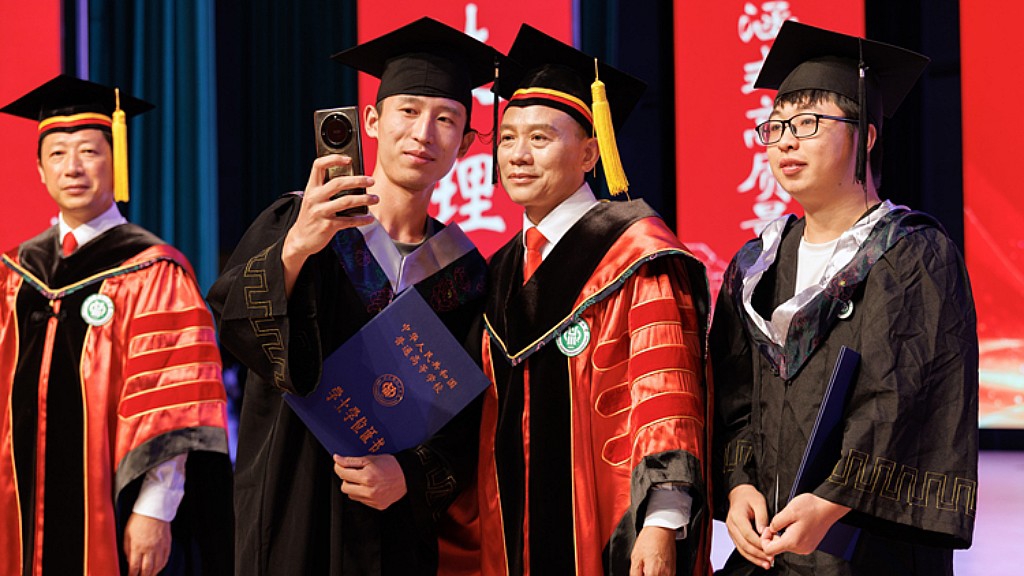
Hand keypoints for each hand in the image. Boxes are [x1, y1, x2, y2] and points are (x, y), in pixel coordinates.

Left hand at [123, 513, 171, 575]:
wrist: (154, 509)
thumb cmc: (139, 519)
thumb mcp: (127, 534)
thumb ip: (127, 549)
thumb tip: (129, 561)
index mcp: (138, 546)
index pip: (134, 567)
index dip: (131, 575)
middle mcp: (150, 548)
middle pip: (147, 570)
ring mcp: (160, 547)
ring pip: (158, 566)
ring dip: (152, 573)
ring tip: (148, 575)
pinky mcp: (167, 544)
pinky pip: (165, 559)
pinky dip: (161, 566)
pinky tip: (158, 568)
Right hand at [282, 154, 376, 294]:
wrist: (300, 239)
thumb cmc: (312, 216)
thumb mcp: (314, 199)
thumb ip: (327, 189)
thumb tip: (352, 180)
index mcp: (311, 187)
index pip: (319, 166)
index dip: (333, 159)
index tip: (349, 159)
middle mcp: (314, 197)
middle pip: (338, 183)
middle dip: (358, 180)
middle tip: (372, 180)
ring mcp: (320, 212)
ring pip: (346, 201)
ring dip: (364, 199)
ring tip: (375, 199)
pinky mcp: (327, 226)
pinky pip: (348, 221)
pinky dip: (361, 219)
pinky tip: (369, 218)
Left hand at [333, 453, 407, 509]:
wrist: (408, 475)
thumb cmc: (391, 465)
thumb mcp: (370, 459)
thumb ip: (351, 460)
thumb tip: (337, 459)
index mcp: (367, 477)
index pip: (343, 474)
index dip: (339, 467)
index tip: (339, 464)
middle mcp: (370, 491)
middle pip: (344, 487)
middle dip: (346, 478)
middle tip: (354, 472)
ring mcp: (373, 500)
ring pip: (352, 495)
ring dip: (354, 487)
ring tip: (364, 480)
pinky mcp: (378, 506)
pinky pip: (362, 501)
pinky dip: (363, 494)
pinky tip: (370, 486)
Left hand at [629, 525, 675, 575]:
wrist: (661, 529)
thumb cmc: (649, 539)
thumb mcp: (635, 557)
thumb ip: (635, 573)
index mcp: (652, 573)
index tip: (640, 573)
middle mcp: (664, 574)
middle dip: (647, 575)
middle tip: (643, 570)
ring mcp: (670, 573)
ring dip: (653, 575)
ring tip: (649, 568)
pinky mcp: (673, 570)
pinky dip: (660, 575)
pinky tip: (655, 568)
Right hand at [724, 484, 772, 569]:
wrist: (739, 494)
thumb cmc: (749, 497)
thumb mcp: (759, 502)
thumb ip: (761, 517)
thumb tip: (764, 532)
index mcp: (737, 516)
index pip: (747, 534)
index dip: (759, 543)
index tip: (770, 548)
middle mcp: (732, 525)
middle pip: (744, 544)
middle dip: (758, 553)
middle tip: (770, 558)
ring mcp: (732, 531)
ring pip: (742, 549)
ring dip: (754, 558)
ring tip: (766, 563)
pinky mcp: (735, 535)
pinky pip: (742, 548)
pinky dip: (751, 555)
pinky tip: (759, 560)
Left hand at [761, 493, 849, 555]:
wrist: (829, 507)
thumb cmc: (812, 508)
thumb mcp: (789, 510)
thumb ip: (776, 522)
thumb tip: (771, 529)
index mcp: (792, 542)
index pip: (769, 550)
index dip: (764, 539)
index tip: (767, 529)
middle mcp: (799, 548)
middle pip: (777, 547)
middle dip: (774, 535)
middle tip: (779, 522)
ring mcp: (806, 547)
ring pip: (786, 544)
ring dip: (783, 533)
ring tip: (790, 521)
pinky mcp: (809, 544)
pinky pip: (795, 542)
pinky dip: (791, 534)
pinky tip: (796, 524)